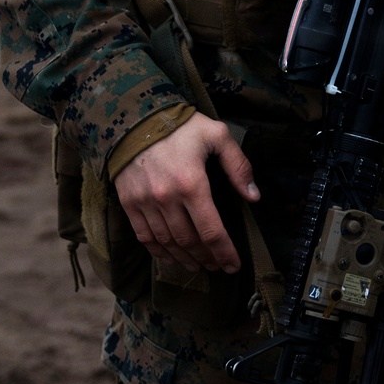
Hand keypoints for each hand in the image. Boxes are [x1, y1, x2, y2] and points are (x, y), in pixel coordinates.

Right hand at [114, 114, 258, 274]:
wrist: (133, 117)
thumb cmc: (179, 125)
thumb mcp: (217, 135)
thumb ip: (238, 166)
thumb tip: (254, 196)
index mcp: (191, 183)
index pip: (211, 230)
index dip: (224, 252)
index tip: (233, 265)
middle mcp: (166, 198)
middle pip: (190, 242)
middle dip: (207, 258)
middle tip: (218, 267)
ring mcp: (144, 203)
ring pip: (168, 244)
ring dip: (185, 259)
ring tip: (199, 266)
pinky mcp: (129, 203)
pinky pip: (145, 237)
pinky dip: (160, 252)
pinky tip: (172, 257)